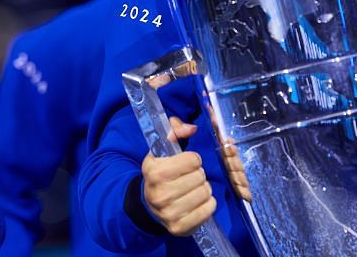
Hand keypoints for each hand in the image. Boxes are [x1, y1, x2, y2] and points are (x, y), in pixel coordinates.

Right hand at [141, 117, 216, 235]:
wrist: (148, 205)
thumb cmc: (160, 174)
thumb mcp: (162, 151)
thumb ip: (175, 131)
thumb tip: (191, 128)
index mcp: (155, 173)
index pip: (193, 160)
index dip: (193, 160)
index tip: (186, 164)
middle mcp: (161, 195)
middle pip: (201, 177)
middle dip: (199, 175)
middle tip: (189, 178)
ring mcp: (170, 213)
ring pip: (206, 192)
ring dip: (204, 189)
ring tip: (192, 190)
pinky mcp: (180, 228)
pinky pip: (209, 209)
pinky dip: (208, 204)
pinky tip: (197, 203)